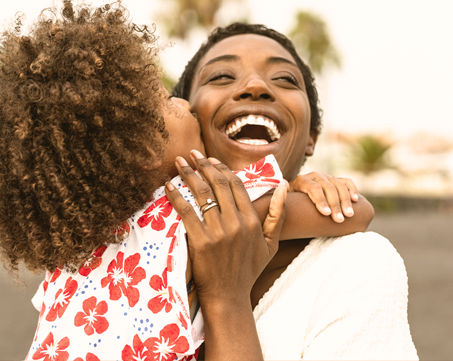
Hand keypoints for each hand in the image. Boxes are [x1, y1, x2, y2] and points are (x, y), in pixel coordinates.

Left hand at [164, 150, 286, 303]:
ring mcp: (218, 232)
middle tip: (192, 155)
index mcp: (252, 220)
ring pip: (203, 194)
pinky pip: (187, 212)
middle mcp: (236, 223)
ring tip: (180, 163)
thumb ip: (278, 214)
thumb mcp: (270, 243)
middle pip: (218, 184)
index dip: (222, 168)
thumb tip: (284, 185)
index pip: (236, 184)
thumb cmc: (249, 270)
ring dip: (189, 174)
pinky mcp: (200, 241)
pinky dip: (176, 196)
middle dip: (203, 165)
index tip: (210, 160)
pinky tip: (168, 186)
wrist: (228, 296)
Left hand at [289, 172, 358, 222]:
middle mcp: (315, 176)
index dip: (320, 200)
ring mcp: (327, 177)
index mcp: (301, 181)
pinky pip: (347, 182)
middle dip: (335, 204)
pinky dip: (352, 189)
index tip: (326, 214)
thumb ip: (283, 199)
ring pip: (339, 185)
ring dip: (345, 200)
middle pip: (328, 188)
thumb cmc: (291, 207)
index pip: (313, 188)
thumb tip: (284, 190)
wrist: (297, 202)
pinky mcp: (336, 180)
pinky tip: (355, 200)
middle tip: (340, 219)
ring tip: (349, 215)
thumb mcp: (284, 203)